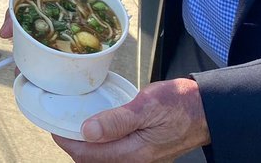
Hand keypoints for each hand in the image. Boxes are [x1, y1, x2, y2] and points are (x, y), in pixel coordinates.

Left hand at [50, 78, 209, 161]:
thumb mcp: (146, 106)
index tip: (54, 127)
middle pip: (93, 162)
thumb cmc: (179, 104)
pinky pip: (116, 155)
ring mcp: (141, 159)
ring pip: (104, 160)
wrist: (206, 110)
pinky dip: (102, 146)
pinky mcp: (145, 154)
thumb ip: (116, 121)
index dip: (67, 142)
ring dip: (88, 148)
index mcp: (133, 153)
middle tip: (62, 126)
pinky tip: (98, 130)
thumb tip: (87, 131)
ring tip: (76, 127)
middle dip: (74, 147)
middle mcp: (135, 161)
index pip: (88, 155)